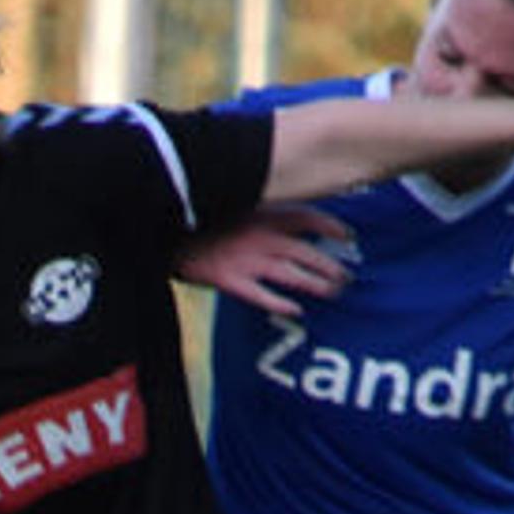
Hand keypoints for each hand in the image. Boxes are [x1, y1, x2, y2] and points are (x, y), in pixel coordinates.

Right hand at [176, 205, 353, 313]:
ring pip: (292, 274)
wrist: (163, 228)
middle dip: (330, 266)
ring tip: (333, 291)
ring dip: (316, 283)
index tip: (349, 236)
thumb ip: (259, 209)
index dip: (331, 226)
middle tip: (347, 278)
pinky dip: (280, 303)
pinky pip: (261, 295)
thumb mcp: (233, 202)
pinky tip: (297, 310)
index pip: (307, 217)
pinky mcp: (229, 280)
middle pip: (306, 252)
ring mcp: (246, 259)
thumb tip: (283, 215)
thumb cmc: (199, 216)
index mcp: (262, 214)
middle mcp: (260, 236)